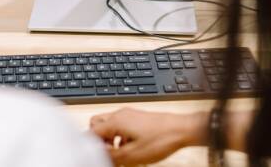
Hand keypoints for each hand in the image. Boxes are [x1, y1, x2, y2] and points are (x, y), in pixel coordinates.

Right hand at [90, 108, 205, 165]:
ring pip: (109, 124)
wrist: (180, 130)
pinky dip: (119, 136)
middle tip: (106, 154)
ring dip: (109, 139)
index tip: (95, 156)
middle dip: (98, 139)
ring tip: (119, 154)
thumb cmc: (159, 140)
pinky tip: (129, 148)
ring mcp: (129, 114)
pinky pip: (120, 125)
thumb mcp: (131, 155)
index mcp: (115, 121)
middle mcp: (120, 114)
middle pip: (97, 123)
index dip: (90, 145)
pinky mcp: (137, 117)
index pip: (91, 131)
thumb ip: (111, 155)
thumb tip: (96, 155)